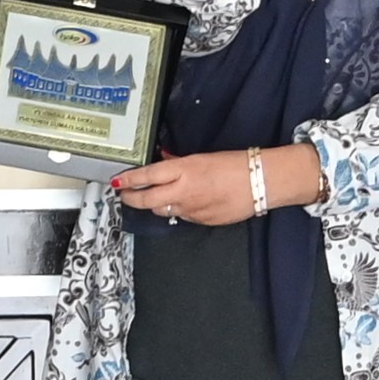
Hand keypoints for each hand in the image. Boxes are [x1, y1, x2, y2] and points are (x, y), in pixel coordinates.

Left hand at [111, 143, 321, 225]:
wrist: (262, 182)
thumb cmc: (237, 164)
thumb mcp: (203, 157)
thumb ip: (179, 163)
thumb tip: (163, 162)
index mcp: (185, 170)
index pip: (147, 176)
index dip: (129, 180)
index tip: (116, 182)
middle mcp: (184, 192)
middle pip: (147, 200)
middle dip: (132, 198)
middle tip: (124, 194)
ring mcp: (192, 210)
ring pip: (163, 211)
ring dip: (155, 205)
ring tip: (154, 198)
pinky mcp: (202, 221)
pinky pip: (183, 217)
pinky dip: (178, 210)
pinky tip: (184, 203)